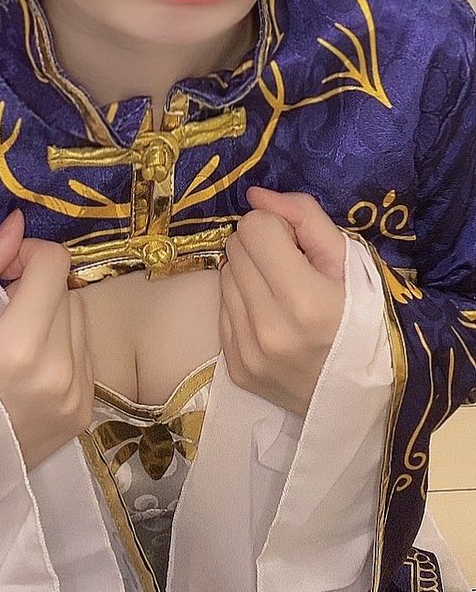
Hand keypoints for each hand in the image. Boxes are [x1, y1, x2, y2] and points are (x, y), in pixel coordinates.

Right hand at [0, 209, 94, 469]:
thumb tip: (18, 221)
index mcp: (21, 347)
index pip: (55, 264)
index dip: (25, 255)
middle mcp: (60, 373)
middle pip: (68, 290)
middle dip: (36, 288)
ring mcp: (76, 399)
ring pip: (80, 320)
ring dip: (52, 316)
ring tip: (10, 342)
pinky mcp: (82, 418)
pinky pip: (84, 355)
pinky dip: (60, 348)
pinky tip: (25, 369)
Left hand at [219, 187, 346, 417]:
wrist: (370, 396)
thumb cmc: (367, 319)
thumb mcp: (350, 260)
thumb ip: (304, 217)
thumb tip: (254, 195)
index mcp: (304, 299)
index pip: (254, 228)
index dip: (279, 227)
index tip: (300, 246)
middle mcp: (270, 330)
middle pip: (236, 248)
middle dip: (262, 248)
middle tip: (293, 269)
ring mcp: (250, 354)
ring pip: (224, 276)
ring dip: (249, 276)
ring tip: (283, 295)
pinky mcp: (238, 370)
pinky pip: (222, 310)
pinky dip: (243, 305)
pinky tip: (273, 319)